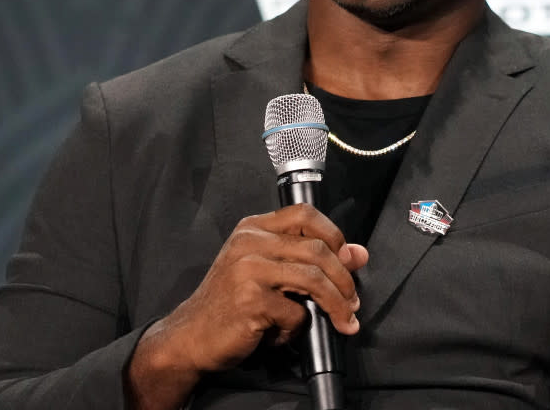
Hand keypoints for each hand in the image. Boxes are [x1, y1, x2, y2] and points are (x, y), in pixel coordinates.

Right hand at [125, 203, 368, 408]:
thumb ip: (308, 260)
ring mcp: (248, 270)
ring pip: (313, 279)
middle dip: (344, 279)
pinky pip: (295, 312)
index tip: (349, 260)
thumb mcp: (268, 273)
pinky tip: (283, 334)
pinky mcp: (250, 300)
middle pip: (317, 249)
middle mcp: (249, 242)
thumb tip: (359, 254)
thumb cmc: (230, 304)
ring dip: (336, 304)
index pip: (304, 214)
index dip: (334, 234)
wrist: (191, 336)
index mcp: (253, 228)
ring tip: (345, 321)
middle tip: (354, 302)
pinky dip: (297, 328)